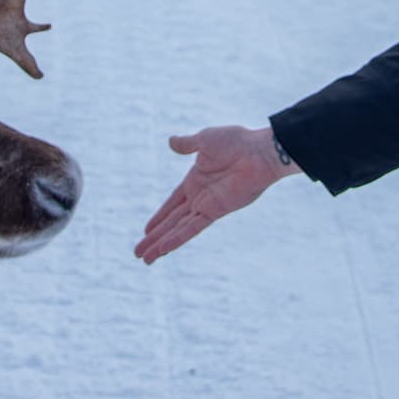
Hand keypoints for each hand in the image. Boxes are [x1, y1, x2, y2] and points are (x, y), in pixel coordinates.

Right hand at [135, 124, 301, 263]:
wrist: (259, 151)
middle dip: (154, 237)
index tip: (146, 230)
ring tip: (145, 259)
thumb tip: (170, 142)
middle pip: (171, 222)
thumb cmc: (237, 142)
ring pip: (178, 229)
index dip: (159, 217)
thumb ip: (187, 144)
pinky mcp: (216, 211)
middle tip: (138, 252)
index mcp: (195, 180)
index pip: (172, 204)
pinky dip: (178, 238)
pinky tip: (164, 248)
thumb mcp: (205, 140)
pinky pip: (192, 228)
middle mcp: (199, 197)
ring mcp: (207, 206)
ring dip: (161, 244)